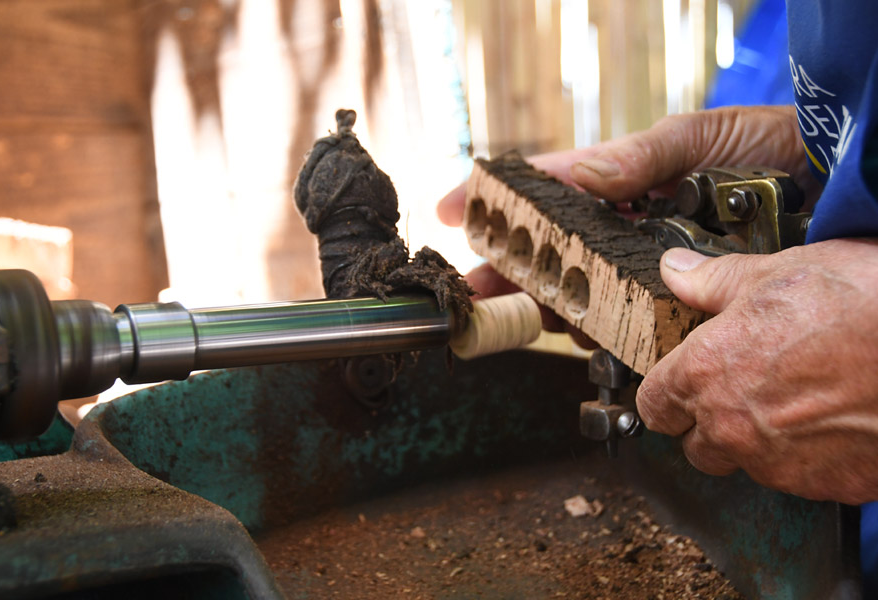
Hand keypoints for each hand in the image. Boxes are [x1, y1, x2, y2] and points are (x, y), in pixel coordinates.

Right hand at [438, 105, 816, 347]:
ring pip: (581, 292)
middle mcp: (624, 228)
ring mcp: (647, 266)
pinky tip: (584, 335)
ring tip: (529, 314)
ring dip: (551, 306)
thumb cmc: (765, 147)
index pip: (544, 190)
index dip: (494, 201)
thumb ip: (635, 159)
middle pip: (550, 253)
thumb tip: (577, 177)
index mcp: (620, 182)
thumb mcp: (697, 138)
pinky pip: (626, 322)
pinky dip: (599, 332)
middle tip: (477, 291)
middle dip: (509, 272)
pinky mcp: (676, 301)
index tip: (450, 212)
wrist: (830, 184)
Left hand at [636, 241, 877, 503]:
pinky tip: (828, 420)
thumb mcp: (777, 274)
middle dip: (708, 421)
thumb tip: (676, 273)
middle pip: (694, 444)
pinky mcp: (824, 485)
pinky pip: (796, 478)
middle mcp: (731, 427)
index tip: (680, 382)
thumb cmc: (863, 305)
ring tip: (793, 399)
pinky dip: (804, 457)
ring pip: (744, 463)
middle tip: (742, 387)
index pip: (653, 405)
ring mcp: (778, 464)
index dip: (665, 391)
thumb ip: (713, 282)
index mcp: (705, 374)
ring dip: (755, 441)